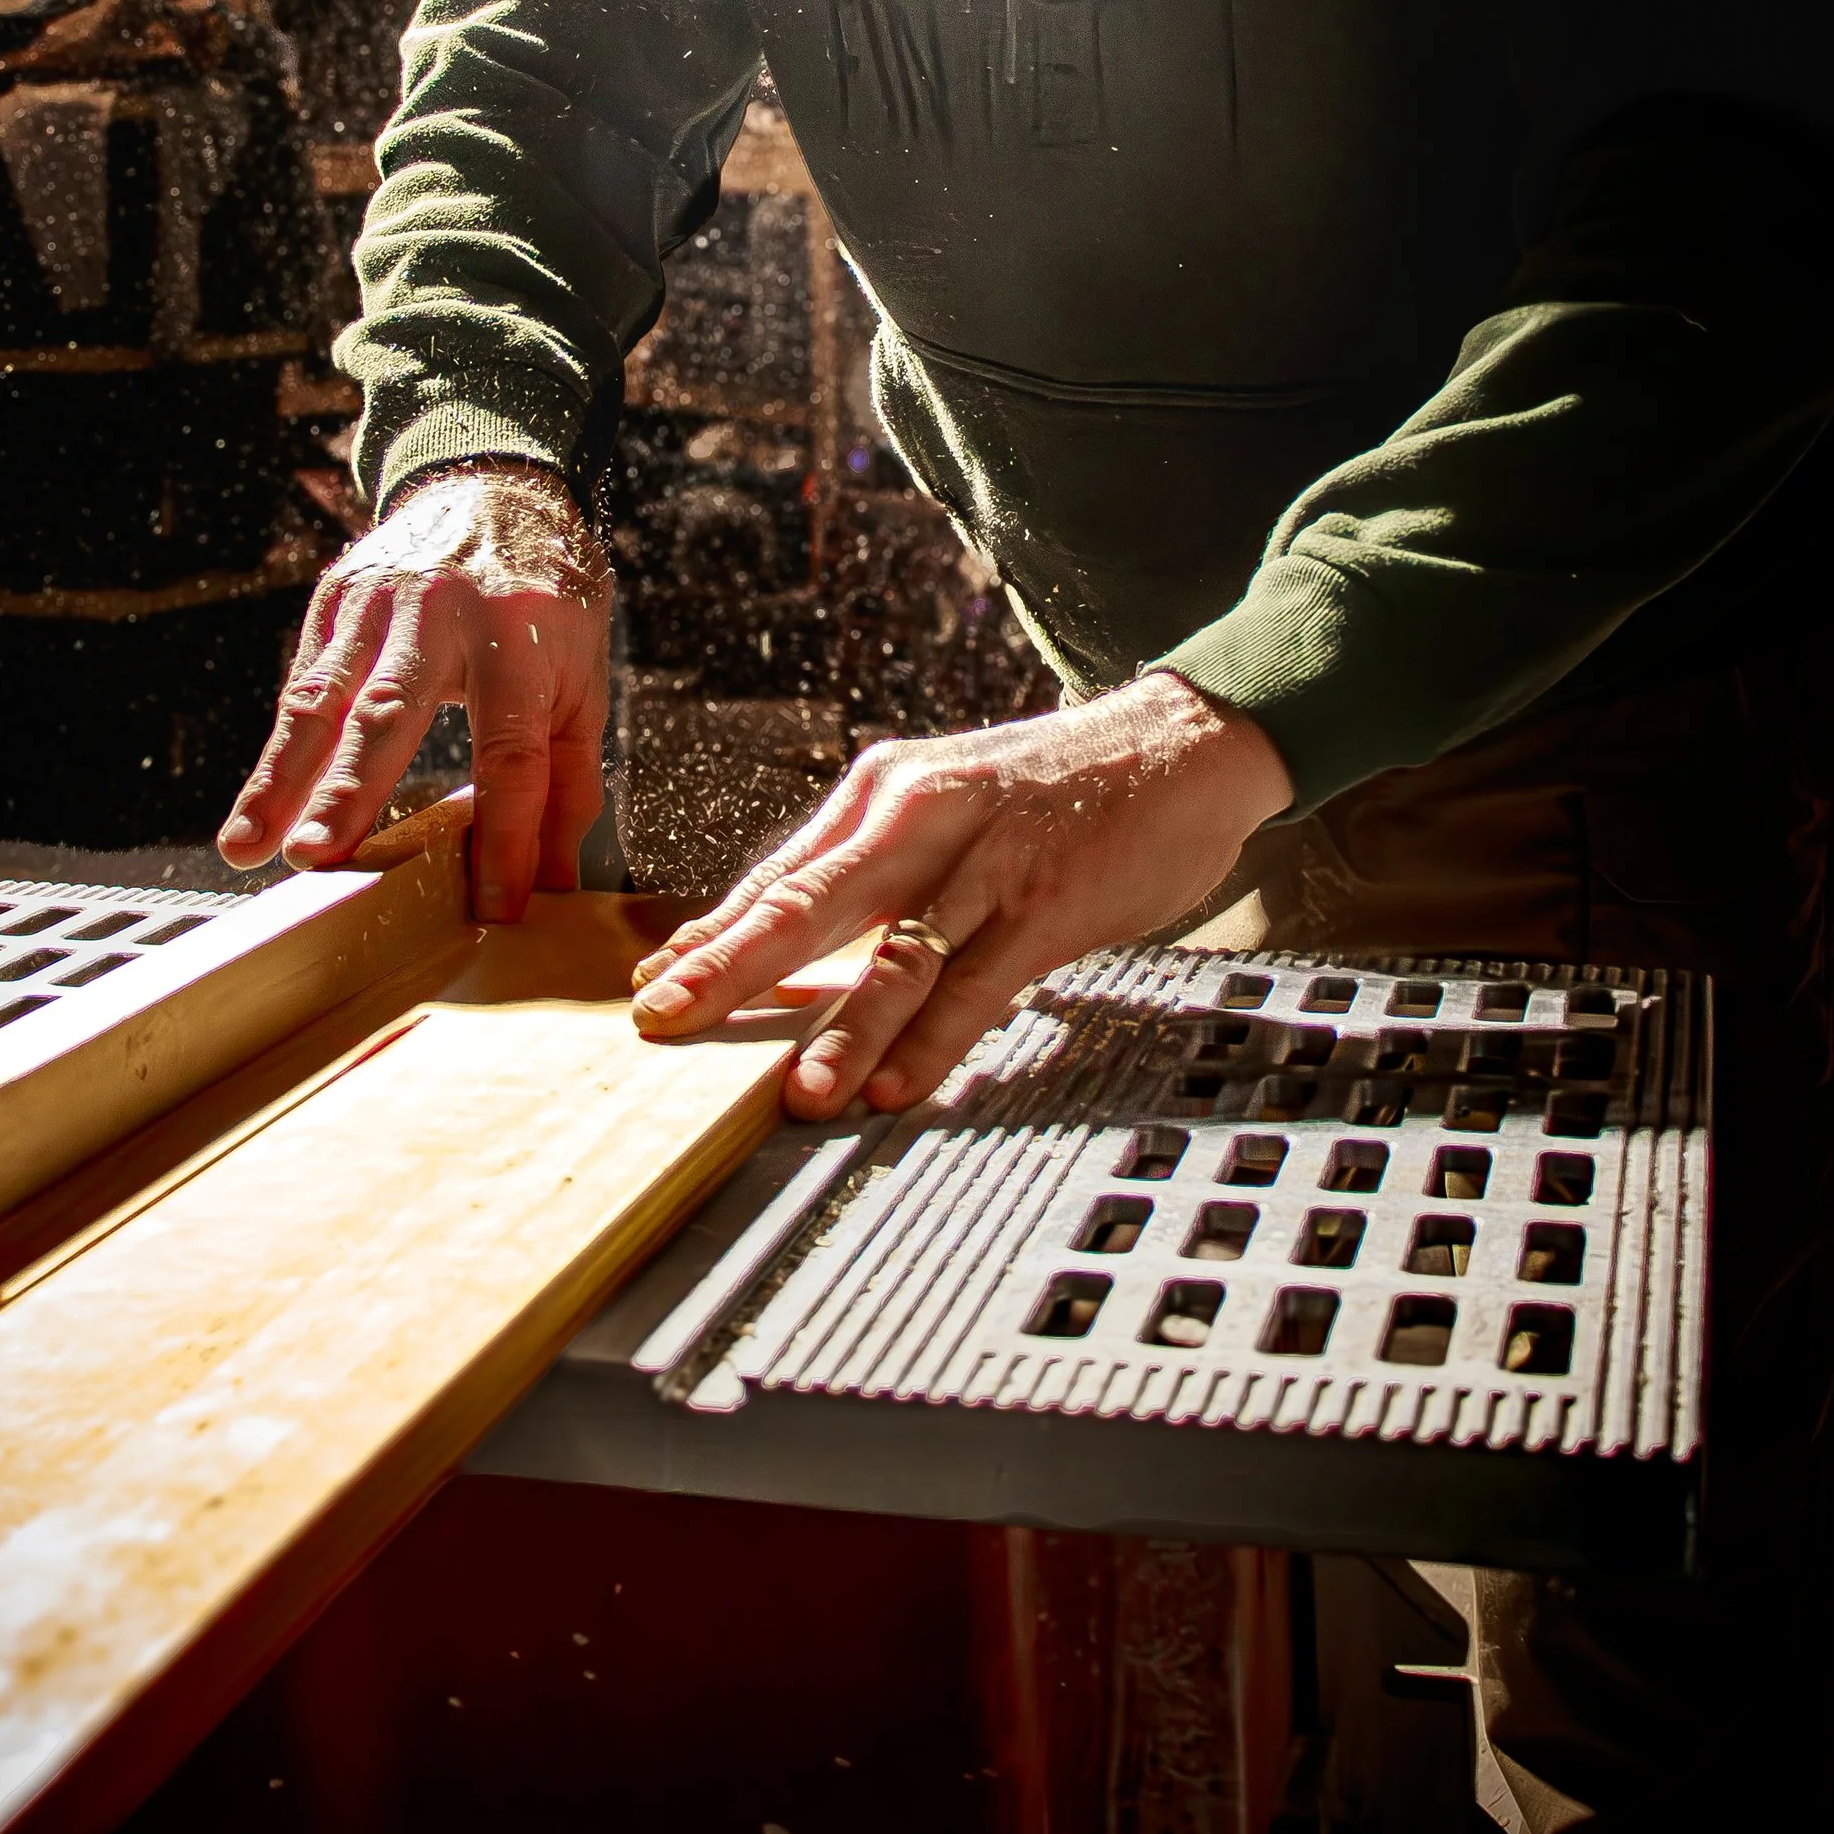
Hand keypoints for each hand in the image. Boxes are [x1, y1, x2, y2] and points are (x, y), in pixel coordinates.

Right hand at [219, 463, 611, 920]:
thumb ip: (568, 778)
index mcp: (520, 638)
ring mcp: (379, 600)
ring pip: (320, 699)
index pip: (512, 751)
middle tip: (318, 858)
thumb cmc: (545, 598)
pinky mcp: (334, 598)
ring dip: (279, 780)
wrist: (495, 485)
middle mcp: (443, 614)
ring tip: (247, 847)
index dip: (506, 834)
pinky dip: (279, 750)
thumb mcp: (583, 678)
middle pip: (392, 713)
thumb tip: (551, 878)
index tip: (493, 905)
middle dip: (352, 792)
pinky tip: (257, 808)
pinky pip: (303, 681)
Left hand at [630, 673, 1289, 1118]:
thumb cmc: (1054, 788)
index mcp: (884, 793)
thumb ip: (876, 870)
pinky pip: (981, 981)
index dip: (712, 936)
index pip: (780, 876)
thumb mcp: (948, 807)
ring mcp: (986, 860)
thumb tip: (791, 942)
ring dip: (843, 1029)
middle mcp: (922, 816)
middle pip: (809, 904)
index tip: (653, 986)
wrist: (1181, 742)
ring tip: (797, 1091)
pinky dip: (938, 1040)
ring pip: (897, 955)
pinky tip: (900, 1083)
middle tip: (665, 1017)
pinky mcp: (1048, 900)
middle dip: (729, 967)